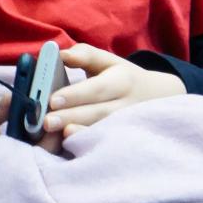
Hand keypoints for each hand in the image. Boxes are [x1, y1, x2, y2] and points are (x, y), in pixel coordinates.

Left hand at [43, 44, 185, 138]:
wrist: (156, 98)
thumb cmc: (123, 78)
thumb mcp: (110, 62)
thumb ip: (85, 55)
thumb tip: (61, 54)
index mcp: (122, 81)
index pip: (98, 88)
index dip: (77, 94)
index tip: (53, 99)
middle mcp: (126, 105)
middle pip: (98, 112)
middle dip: (72, 117)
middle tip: (46, 121)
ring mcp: (125, 126)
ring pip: (102, 131)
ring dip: (79, 134)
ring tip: (58, 134)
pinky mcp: (121, 140)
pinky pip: (104, 146)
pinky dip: (87, 147)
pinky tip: (72, 147)